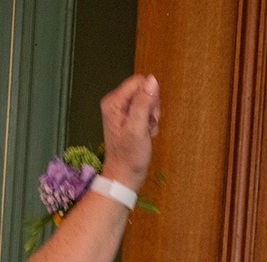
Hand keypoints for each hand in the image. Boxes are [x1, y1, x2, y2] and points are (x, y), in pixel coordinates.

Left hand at [99, 74, 159, 190]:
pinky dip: (149, 123)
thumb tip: (152, 80)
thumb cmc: (129, 156)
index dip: (150, 97)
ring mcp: (122, 111)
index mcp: (114, 102)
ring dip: (152, 117)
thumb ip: (144, 102)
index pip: (139, 82)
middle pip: (144, 91)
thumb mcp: (138, 128)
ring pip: (147, 102)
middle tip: (147, 126)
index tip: (148, 116)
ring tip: (145, 132)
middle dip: (151, 108)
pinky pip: (146, 112)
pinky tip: (145, 135)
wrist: (124, 175)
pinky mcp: (129, 119)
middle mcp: (116, 103)